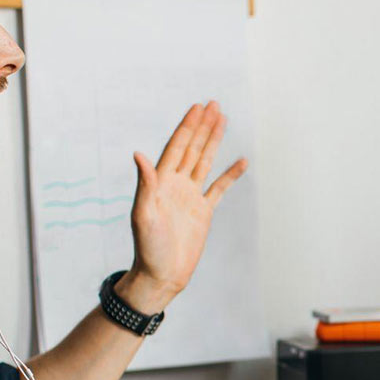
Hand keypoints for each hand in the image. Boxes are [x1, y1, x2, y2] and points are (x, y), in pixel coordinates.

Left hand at [121, 102, 247, 313]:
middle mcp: (176, 184)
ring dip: (213, 141)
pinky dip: (230, 174)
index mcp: (161, 182)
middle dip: (202, 126)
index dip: (187, 126)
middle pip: (192, 148)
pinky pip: (219, 188)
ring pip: (205, 161)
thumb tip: (139, 154)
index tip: (197, 108)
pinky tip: (240, 161)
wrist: (162, 275)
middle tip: (213, 104)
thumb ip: (145, 184)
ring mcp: (191, 196)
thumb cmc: (148, 248)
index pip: (176, 147)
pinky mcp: (203, 211)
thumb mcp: (143, 215)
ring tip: (223, 120)